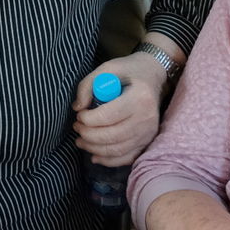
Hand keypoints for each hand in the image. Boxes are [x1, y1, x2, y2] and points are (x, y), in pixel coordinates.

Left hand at [72, 49, 168, 165]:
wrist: (153, 75)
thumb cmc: (129, 70)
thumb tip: (77, 108)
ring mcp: (148, 132)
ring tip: (80, 140)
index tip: (79, 114)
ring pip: (117, 150)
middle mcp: (146, 118)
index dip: (88, 119)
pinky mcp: (147, 141)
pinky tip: (94, 155)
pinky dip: (108, 161)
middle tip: (76, 127)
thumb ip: (88, 85)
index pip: (108, 116)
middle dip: (88, 135)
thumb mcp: (107, 68)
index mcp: (139, 97)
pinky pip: (127, 158)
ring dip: (94, 149)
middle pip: (112, 136)